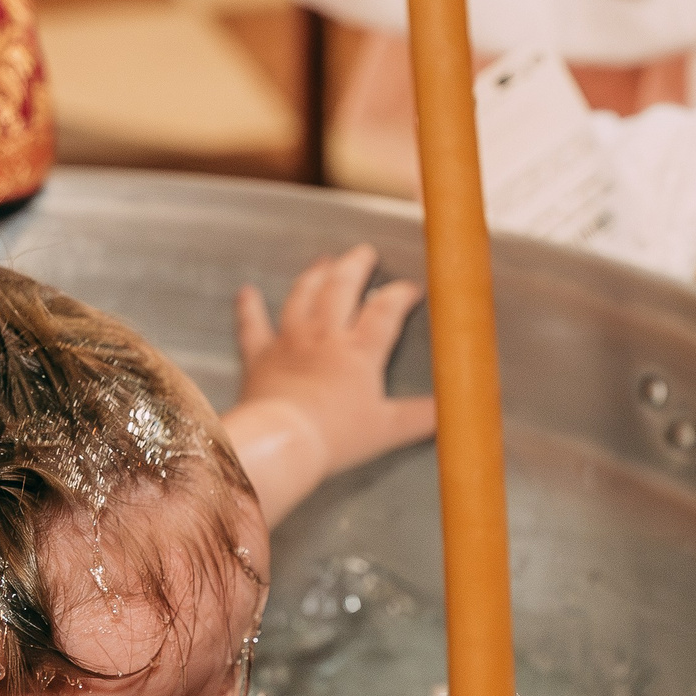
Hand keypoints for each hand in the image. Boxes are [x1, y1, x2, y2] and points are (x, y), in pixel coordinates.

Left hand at [222, 244, 433, 526]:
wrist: (282, 442)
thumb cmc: (334, 437)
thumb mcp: (387, 430)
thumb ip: (420, 417)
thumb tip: (449, 412)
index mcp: (359, 351)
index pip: (386, 311)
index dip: (400, 295)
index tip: (411, 288)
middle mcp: (324, 337)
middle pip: (342, 288)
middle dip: (355, 266)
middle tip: (364, 253)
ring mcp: (289, 342)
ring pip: (302, 296)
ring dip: (314, 275)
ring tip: (323, 261)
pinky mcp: (260, 356)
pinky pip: (252, 325)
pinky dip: (249, 307)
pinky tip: (247, 292)